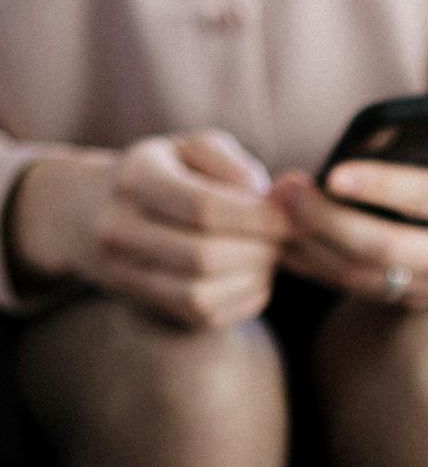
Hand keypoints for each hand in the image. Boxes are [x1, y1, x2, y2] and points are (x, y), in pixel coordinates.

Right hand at [6, 130, 286, 325]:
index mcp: (134, 178)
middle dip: (259, 251)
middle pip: (205, 257)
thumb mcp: (192, 150)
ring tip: (268, 255)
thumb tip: (277, 201)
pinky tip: (252, 275)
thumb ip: (234, 166)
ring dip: (252, 279)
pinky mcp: (148, 307)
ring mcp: (128, 275)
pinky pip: (206, 317)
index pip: (203, 208)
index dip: (259, 218)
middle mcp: (120, 229)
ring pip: (202, 297)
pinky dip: (243, 299)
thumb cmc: (165, 174)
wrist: (93, 213)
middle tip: (285, 239)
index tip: (296, 217)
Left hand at [271, 17, 427, 307]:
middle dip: (333, 222)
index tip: (334, 170)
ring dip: (316, 246)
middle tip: (286, 189)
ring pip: (369, 277)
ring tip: (276, 208)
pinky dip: (318, 267)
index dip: (384, 188)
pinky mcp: (412, 298)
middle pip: (391, 250)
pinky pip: (357, 290)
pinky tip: (282, 238)